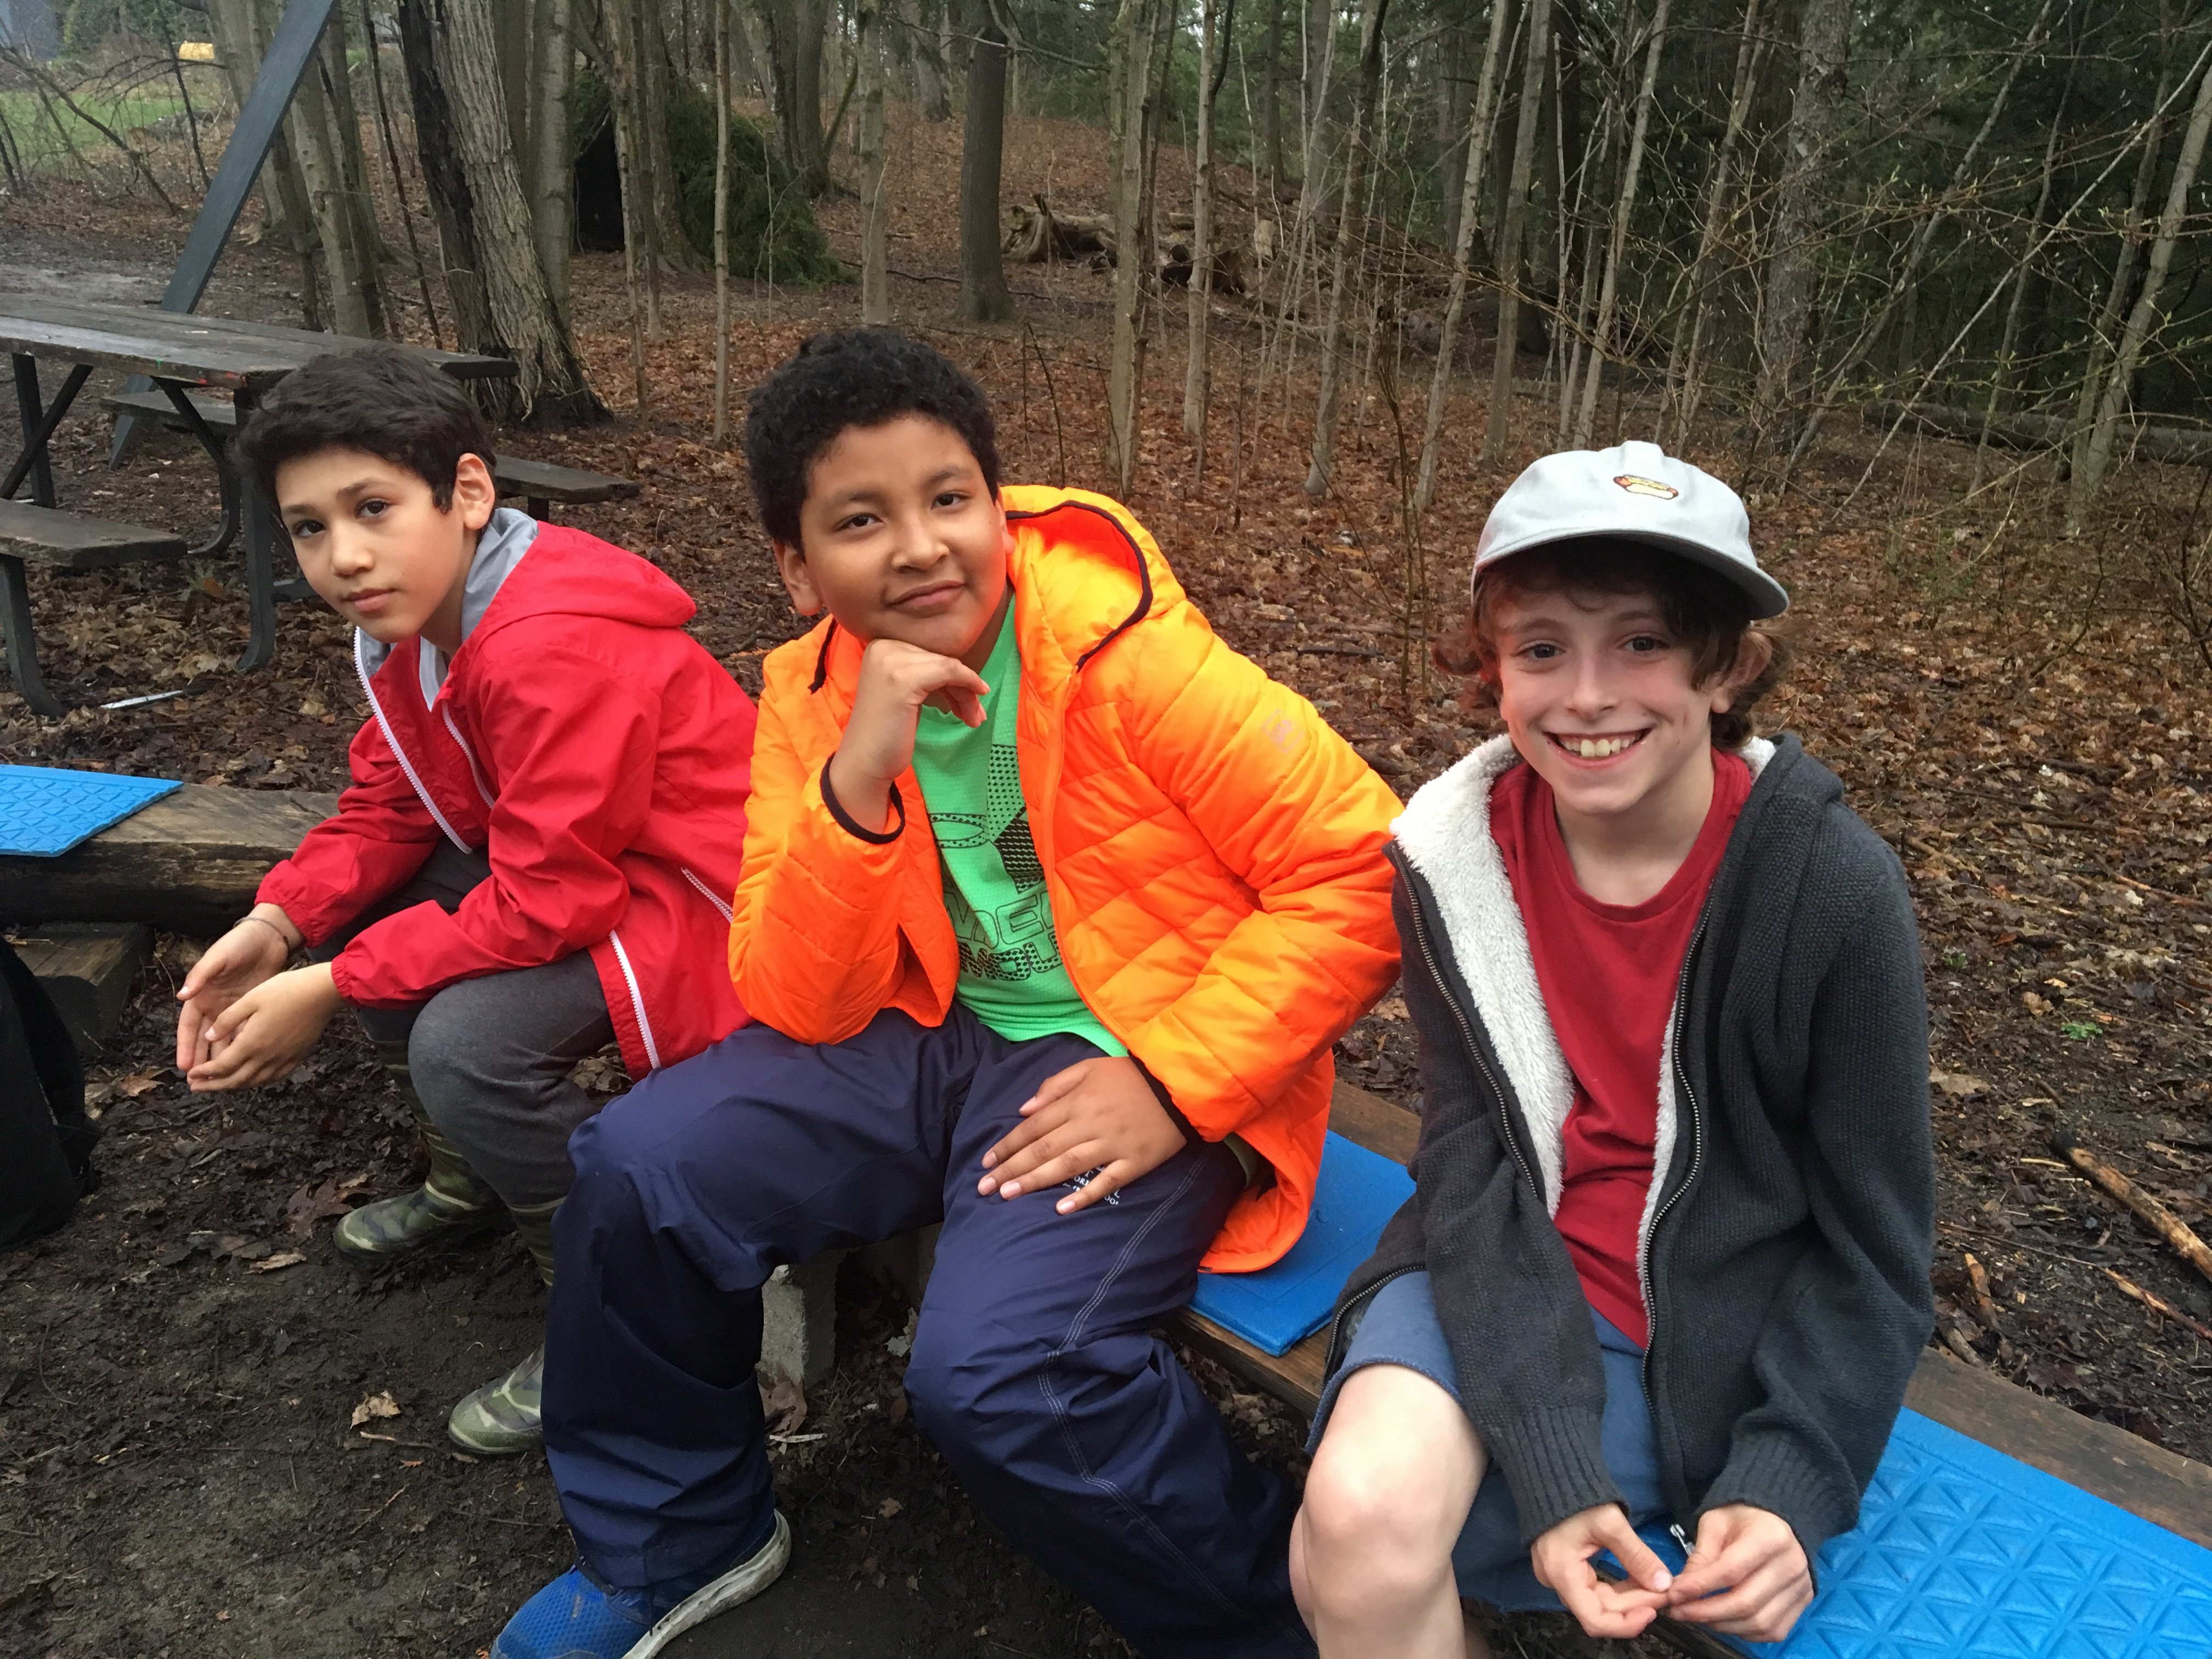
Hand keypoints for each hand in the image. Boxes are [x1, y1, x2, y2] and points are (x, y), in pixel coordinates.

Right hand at [176, 906, 298, 1070]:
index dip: (185, 1046)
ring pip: (225, 1040)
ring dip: (222, 1058)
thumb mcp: (217, 957)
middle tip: (199, 1082)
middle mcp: (215, 1006)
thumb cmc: (237, 943)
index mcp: (201, 995)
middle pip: (205, 1039)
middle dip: (202, 1060)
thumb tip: (182, 996)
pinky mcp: (252, 1009)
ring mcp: (233, 1009)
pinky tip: (245, 1063)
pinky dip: (243, 1046)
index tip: (184, 1066)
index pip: (189, 1027)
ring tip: (221, 1080)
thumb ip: (200, 976)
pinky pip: (245, 1032)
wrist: (268, 937)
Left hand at [186, 963, 344, 1091]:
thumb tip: (209, 1036)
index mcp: (251, 1042)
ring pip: (253, 1082)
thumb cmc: (286, 990)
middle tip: (197, 1087)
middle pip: (235, 1080)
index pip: (221, 1066)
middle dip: (213, 1086)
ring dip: (233, 1087)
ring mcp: (283, 1059)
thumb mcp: (250, 998)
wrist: (323, 993)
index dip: (204, 1073)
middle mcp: (266, 1056)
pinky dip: (257, 1082)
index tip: (191, 1075)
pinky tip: (252, 1079)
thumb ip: (227, 1020)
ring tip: (220, 1086)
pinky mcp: (296, 1057)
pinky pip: (272, 1077)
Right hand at [825, 637, 989, 832]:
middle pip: (940, 658)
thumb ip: (925, 675)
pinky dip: (968, 684)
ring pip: (947, 666)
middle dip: (964, 685)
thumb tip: (965, 671)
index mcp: (882, 646)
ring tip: (974, 718)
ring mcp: (891, 661)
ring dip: (967, 693)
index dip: (954, 676)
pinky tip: (973, 708)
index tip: (968, 699)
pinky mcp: (903, 678)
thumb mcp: (907, 693)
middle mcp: (884, 647)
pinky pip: (948, 672)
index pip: (931, 653)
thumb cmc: (887, 733)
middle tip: (976, 713)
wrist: (864, 762)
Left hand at [977, 1056, 1189, 1213]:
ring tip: (1009, 1196)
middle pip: (1043, 1149)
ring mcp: (1112, 1145)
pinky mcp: (1134, 1162)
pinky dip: (1084, 1196)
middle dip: (1011, 1169)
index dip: (1008, 1145)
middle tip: (985, 1189)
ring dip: (1035, 1181)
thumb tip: (1024, 1110)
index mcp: (1077, 1101)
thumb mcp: (1091, 1067)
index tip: (986, 1163)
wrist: (1179, 1085)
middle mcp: (1089, 1124)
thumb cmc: (1131, 1076)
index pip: (1033, 1127)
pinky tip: (1061, 1209)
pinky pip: (1106, 1182)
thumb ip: (1056, 1085)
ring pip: (1067, 1166)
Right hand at [1529, 1503, 1672, 1640]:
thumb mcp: (1611, 1523)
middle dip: (1635, 1605)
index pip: (1595, 1620)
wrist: (1552, 1474)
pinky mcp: (1568, 1570)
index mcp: (1562, 1573)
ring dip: (1630, 1598)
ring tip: (1656, 1585)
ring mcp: (1560, 1577)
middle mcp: (1557, 1581)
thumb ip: (1637, 1556)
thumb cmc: (1577, 1496)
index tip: (1654, 1610)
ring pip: (1600, 1602)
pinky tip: (1639, 1580)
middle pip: (1600, 1611)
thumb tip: (1664, 1585)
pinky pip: (1596, 1589)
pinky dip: (1620, 1589)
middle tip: (1664, 1592)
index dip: (1627, 1623)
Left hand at [1664, 1504, 1811, 1641]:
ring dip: (1722, 1625)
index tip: (1673, 1594)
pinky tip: (1723, 1621)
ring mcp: (1801, 1588)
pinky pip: (1772, 1631)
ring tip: (1696, 1617)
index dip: (1699, 1587)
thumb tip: (1681, 1591)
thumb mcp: (1715, 1525)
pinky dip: (1744, 1632)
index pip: (1731, 1571)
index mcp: (1770, 1537)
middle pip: (1745, 1602)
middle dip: (1706, 1612)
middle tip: (1678, 1612)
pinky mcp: (1803, 1605)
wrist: (1776, 1521)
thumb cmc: (1742, 1519)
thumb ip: (1701, 1557)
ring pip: (1759, 1623)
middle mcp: (1792, 1565)